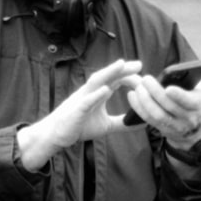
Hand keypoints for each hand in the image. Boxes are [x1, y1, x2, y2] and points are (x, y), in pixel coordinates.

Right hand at [17, 59, 142, 171]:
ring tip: (121, 65)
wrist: (55, 135)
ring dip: (109, 72)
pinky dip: (96, 94)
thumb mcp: (105, 126)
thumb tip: (142, 123)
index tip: (145, 80)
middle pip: (108, 76)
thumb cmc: (78, 127)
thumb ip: (122, 124)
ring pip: (96, 82)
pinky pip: (86, 100)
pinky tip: (106, 90)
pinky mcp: (76, 110)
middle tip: (139, 64)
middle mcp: (90, 92)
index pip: (116, 81)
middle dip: (123, 69)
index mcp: (98, 94)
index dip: (130, 78)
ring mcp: (82, 99)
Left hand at [126, 68, 200, 148]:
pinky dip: (139, 108)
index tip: (169, 88)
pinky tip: (132, 95)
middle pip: (169, 107)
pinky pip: (149, 120)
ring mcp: (174, 126)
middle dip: (155, 93)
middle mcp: (188, 118)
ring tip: (138, 87)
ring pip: (157, 115)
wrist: (196, 129)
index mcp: (200, 105)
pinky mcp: (162, 129)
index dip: (179, 96)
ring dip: (145, 101)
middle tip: (146, 79)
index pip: (189, 102)